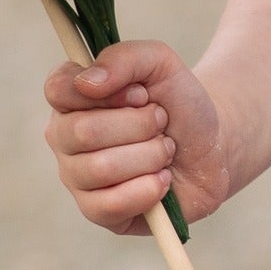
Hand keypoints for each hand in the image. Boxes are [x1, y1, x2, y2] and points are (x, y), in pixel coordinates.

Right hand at [42, 40, 231, 236]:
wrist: (213, 146)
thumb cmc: (179, 103)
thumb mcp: (160, 63)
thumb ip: (124, 58)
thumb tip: (87, 83)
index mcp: (71, 99)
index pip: (57, 90)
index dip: (106, 93)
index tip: (141, 94)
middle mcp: (65, 139)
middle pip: (83, 132)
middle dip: (139, 125)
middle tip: (161, 123)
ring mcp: (77, 178)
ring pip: (101, 169)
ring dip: (150, 156)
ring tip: (165, 150)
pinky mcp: (97, 212)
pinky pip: (110, 205)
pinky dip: (148, 189)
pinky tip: (162, 180)